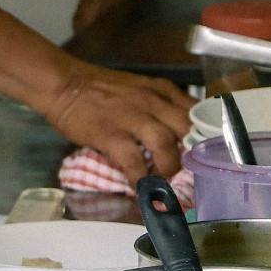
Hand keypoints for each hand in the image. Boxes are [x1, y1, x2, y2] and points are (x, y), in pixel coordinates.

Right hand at [40, 59, 191, 184]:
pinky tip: (139, 186)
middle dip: (192, 155)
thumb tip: (177, 130)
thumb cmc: (99, 88)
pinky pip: (133, 161)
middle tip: (190, 171)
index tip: (207, 152)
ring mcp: (132, 118)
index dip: (206, 136)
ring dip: (169, 167)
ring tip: (164, 179)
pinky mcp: (111, 134)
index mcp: (162, 91)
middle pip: (188, 131)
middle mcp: (153, 102)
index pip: (198, 113)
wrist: (63, 84)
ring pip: (166, 146)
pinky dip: (139, 177)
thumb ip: (160, 105)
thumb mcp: (139, 87)